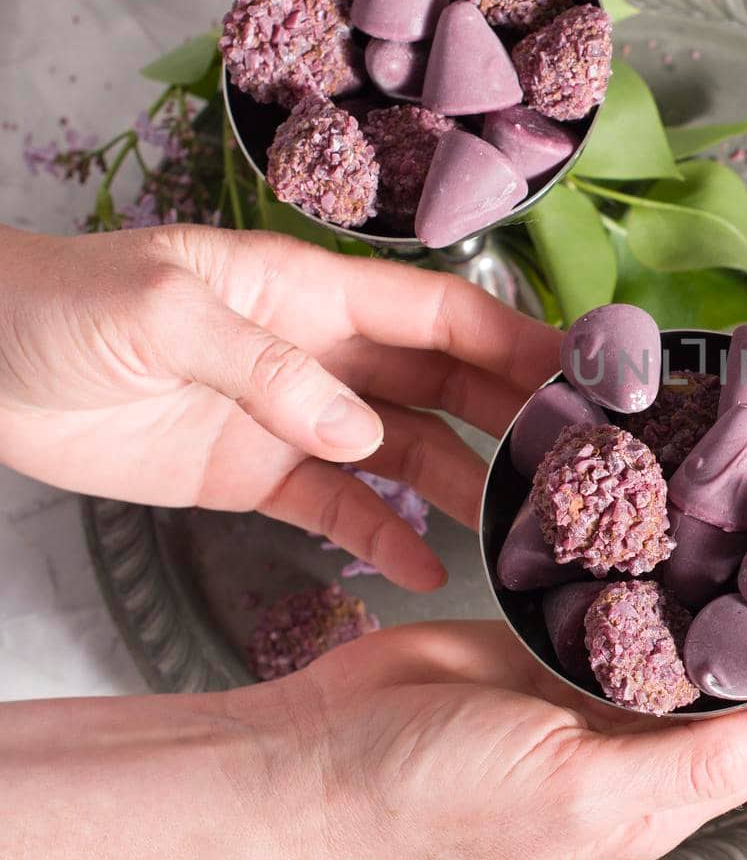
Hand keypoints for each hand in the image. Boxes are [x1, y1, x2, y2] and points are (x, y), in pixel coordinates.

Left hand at [0, 223, 559, 589]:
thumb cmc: (57, 305)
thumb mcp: (158, 312)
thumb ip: (264, 365)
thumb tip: (356, 431)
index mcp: (310, 292)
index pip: (437, 315)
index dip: (513, 340)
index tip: (577, 376)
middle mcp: (320, 354)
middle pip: (442, 383)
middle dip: (509, 416)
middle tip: (570, 463)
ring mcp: (293, 417)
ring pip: (406, 451)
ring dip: (461, 483)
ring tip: (514, 529)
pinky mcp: (256, 476)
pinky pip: (340, 509)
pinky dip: (384, 534)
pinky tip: (423, 567)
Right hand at [278, 574, 746, 859]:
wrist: (326, 748)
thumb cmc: (441, 787)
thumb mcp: (578, 787)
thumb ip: (697, 765)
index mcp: (665, 787)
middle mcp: (646, 741)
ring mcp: (599, 688)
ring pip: (695, 627)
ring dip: (738, 576)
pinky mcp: (556, 642)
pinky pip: (630, 598)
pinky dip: (666, 560)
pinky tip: (688, 515)